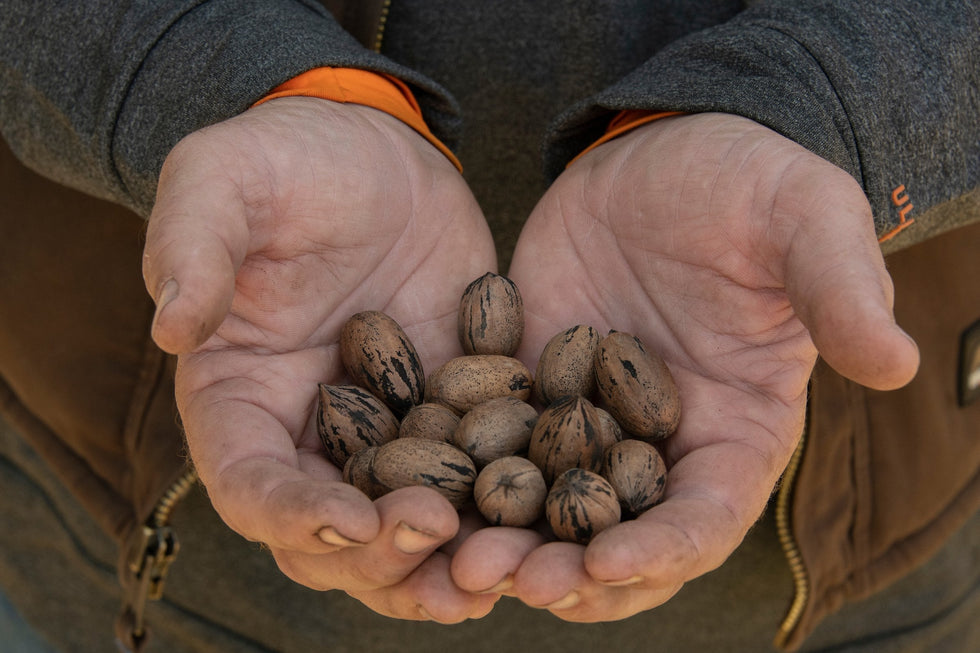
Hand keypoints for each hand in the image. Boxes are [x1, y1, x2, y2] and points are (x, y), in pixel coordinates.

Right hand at [142, 97, 497, 620]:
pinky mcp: (452, 408)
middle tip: (431, 535)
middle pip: (329, 531)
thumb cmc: (283, 161)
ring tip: (488, 574)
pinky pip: (473, 473)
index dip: (288, 515)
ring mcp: (386, 428)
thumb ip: (192, 246)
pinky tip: (538, 528)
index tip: (343, 521)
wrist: (374, 149)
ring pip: (402, 524)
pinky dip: (498, 510)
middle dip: (377, 552)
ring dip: (439, 561)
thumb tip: (173, 326)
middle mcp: (308, 431)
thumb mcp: (222, 180)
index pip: (248, 482)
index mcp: (239, 397)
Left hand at [450, 112, 918, 618]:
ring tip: (461, 559)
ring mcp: (585, 418)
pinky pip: (490, 440)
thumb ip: (839, 290)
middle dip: (572, 571)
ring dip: (507, 542)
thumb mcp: (804, 219)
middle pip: (617, 533)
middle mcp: (657, 442)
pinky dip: (461, 475)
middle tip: (519, 583)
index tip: (610, 565)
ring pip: (545, 506)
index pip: (706, 515)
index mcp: (734, 428)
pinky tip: (417, 491)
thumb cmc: (748, 182)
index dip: (663, 549)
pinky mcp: (526, 382)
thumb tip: (896, 363)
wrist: (662, 150)